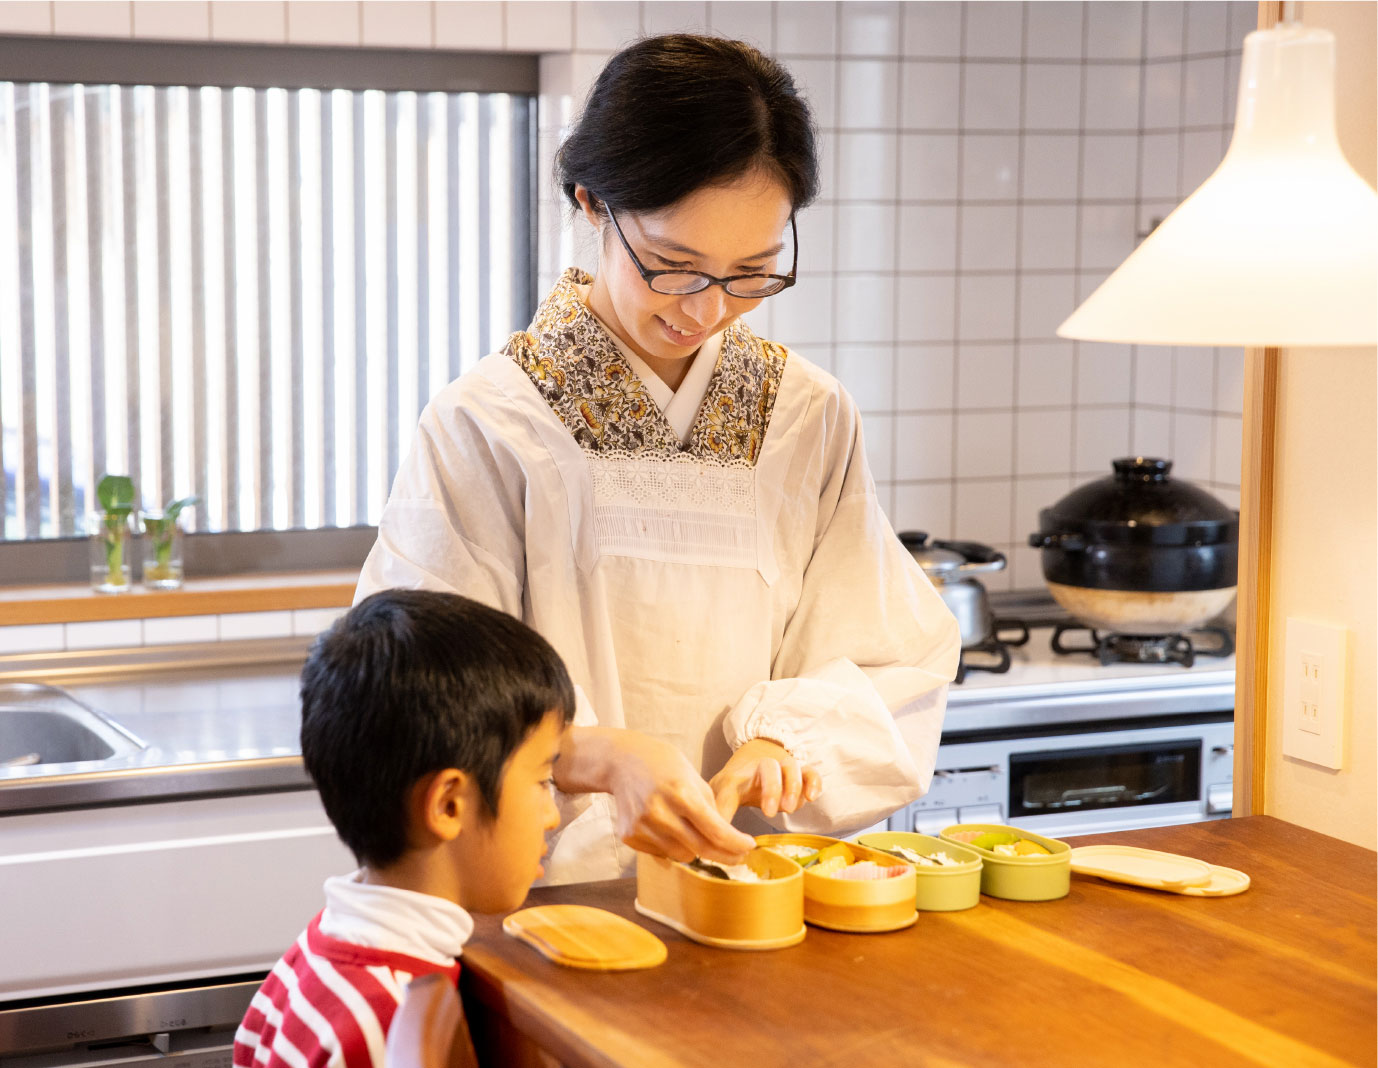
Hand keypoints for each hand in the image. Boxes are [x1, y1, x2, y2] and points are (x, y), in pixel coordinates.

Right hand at [561, 728, 755, 864]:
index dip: (736, 844)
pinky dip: (671, 847)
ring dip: (695, 849)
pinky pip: (661, 854)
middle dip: (725, 854)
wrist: (622, 761)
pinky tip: (668, 828)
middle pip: (702, 849)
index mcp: (681, 793)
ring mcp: (642, 826)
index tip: (749, 847)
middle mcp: (660, 812)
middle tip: (738, 856)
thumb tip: (728, 840)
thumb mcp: (693, 778)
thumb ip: (710, 808)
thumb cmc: (663, 765)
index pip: (716, 831)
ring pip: (682, 855)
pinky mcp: (629, 835)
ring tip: (694, 831)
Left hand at [709, 738, 821, 822]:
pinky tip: (811, 798)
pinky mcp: (800, 774)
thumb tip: (711, 846)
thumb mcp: (721, 798)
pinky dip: (813, 782)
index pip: (734, 783)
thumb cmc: (735, 785)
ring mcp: (782, 768)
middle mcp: (761, 768)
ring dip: (792, 786)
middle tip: (772, 812)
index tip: (757, 816)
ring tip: (789, 809)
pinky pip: (810, 772)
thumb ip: (719, 818)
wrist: (750, 762)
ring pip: (791, 766)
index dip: (734, 804)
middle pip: (768, 767)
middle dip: (772, 788)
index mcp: (737, 776)